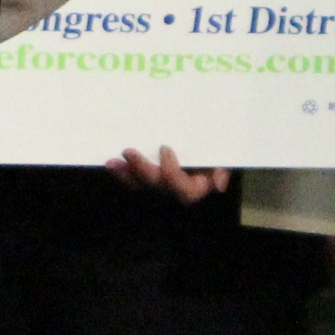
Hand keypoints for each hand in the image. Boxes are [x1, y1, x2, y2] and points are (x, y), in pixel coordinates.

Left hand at [102, 146, 231, 204]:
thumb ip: (222, 167)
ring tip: (112, 162)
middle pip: (157, 187)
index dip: (172, 173)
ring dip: (125, 174)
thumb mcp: (222, 156)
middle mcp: (175, 191)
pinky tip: (111, 163)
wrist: (203, 142)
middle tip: (129, 151)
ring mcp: (158, 186)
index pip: (184, 190)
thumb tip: (217, 184)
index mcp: (196, 187)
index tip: (165, 148)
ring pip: (140, 186)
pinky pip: (131, 180)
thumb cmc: (212, 151)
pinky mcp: (144, 179)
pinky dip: (121, 173)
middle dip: (142, 170)